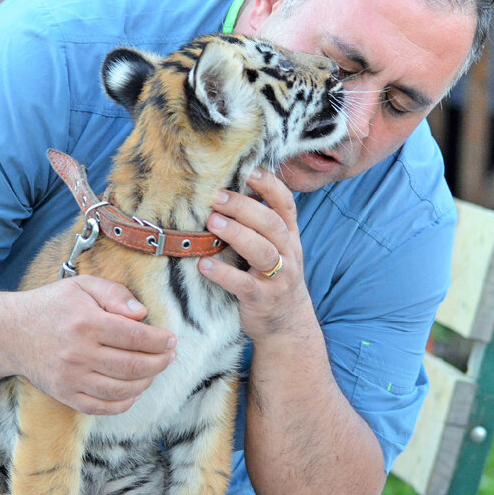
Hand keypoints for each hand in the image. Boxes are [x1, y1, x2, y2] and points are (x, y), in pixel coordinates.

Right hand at [12, 276, 175, 415]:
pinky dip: (124, 403)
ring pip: (121, 390)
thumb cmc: (52, 305)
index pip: (134, 337)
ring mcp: (70, 378)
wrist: (10, 332)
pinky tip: (134, 390)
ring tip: (154, 371)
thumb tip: (142, 314)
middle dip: (159, 363)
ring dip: (146, 383)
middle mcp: (78, 353)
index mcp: (86, 323)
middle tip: (169, 356)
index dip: (159, 341)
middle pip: (132, 366)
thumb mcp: (82, 286)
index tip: (171, 340)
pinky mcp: (65, 395)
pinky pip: (102, 407)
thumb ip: (115, 293)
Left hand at [197, 168, 317, 342]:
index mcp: (289, 237)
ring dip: (236, 234)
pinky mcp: (262, 299)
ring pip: (261, 251)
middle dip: (244, 207)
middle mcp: (287, 254)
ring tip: (212, 222)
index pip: (286, 205)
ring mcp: (277, 277)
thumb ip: (261, 226)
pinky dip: (223, 273)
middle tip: (217, 197)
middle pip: (270, 224)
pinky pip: (243, 284)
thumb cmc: (274, 278)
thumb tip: (229, 193)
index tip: (250, 171)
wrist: (288, 323)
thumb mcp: (277, 250)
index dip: (270, 186)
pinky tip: (204, 264)